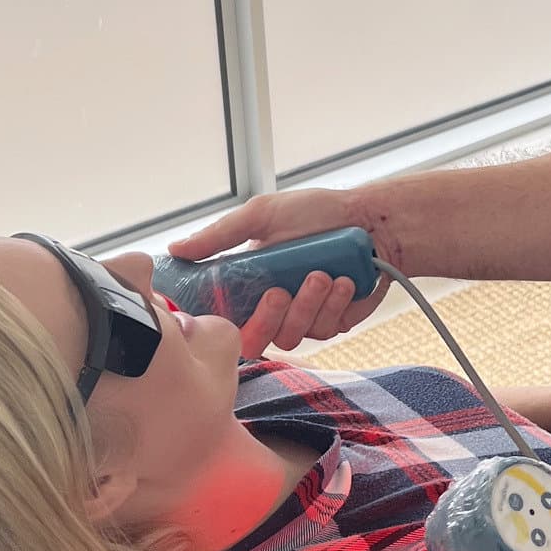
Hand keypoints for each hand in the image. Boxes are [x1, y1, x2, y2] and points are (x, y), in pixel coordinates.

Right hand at [167, 187, 390, 353]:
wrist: (375, 220)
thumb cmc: (319, 213)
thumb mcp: (263, 215)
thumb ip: (220, 235)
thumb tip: (175, 249)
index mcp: (251, 282)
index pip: (225, 316)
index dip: (220, 323)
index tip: (224, 312)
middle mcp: (275, 303)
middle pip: (256, 338)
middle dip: (268, 317)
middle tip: (280, 291)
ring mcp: (305, 316)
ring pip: (292, 335)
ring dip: (307, 306)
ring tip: (323, 274)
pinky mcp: (335, 321)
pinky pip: (325, 330)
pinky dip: (334, 305)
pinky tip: (344, 282)